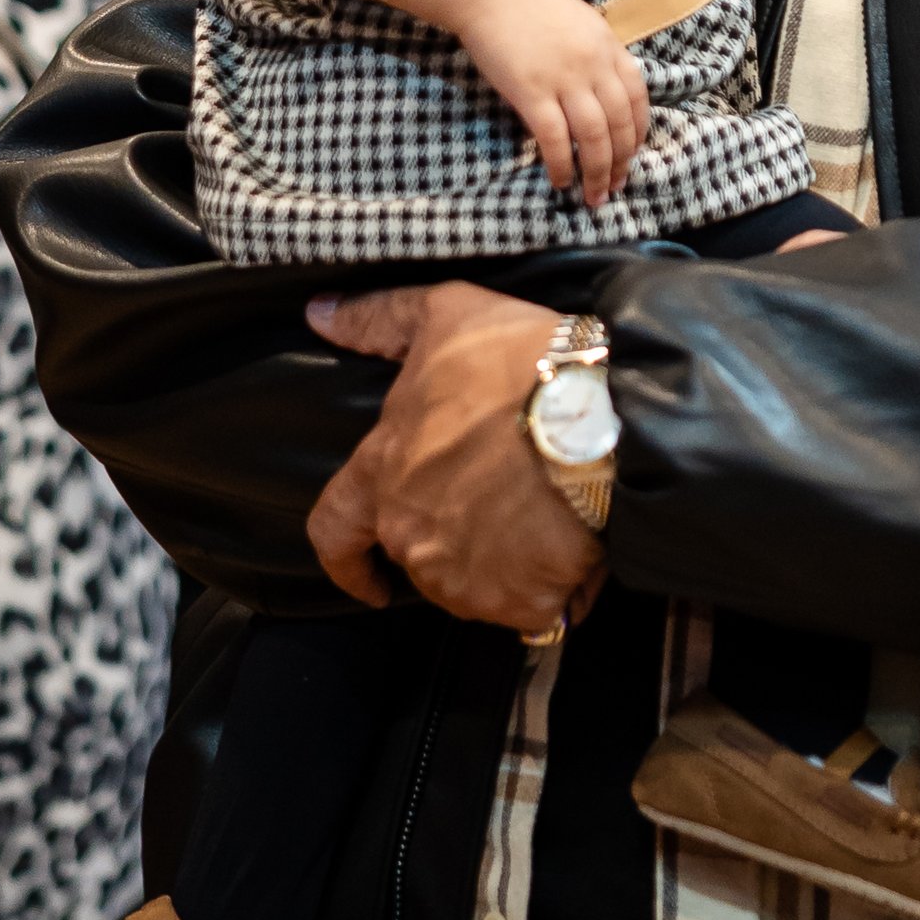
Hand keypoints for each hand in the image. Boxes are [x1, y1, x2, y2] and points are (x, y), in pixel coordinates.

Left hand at [304, 283, 608, 633]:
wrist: (599, 416)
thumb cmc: (517, 363)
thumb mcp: (446, 314)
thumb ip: (378, 320)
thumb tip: (320, 315)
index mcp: (383, 473)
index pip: (333, 531)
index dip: (345, 560)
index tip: (364, 577)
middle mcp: (410, 535)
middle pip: (416, 555)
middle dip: (451, 537)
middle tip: (499, 502)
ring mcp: (462, 577)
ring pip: (471, 583)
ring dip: (497, 562)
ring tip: (539, 517)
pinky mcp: (516, 603)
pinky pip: (525, 605)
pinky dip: (543, 586)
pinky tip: (569, 548)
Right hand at [452, 0, 647, 206]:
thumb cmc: (527, 4)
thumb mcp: (578, 21)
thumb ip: (595, 53)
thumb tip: (602, 91)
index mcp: (607, 44)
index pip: (637, 95)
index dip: (639, 130)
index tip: (634, 153)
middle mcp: (593, 63)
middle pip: (619, 123)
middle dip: (621, 161)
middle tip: (615, 185)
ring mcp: (564, 79)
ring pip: (593, 137)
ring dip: (597, 172)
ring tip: (594, 195)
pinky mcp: (532, 93)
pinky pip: (555, 139)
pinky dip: (562, 164)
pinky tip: (561, 180)